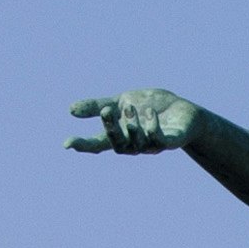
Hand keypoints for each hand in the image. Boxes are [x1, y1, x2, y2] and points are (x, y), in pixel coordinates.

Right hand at [68, 88, 202, 154]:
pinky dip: (152, 127)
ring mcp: (152, 145)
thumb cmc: (149, 107)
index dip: (83, 145)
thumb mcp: (120, 102)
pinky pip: (159, 140)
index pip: (98, 143)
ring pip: (138, 143)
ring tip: (131, 107)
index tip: (67, 143)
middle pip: (118, 145)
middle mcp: (134, 144)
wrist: (181, 109)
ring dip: (132, 126)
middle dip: (110, 129)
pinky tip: (150, 112)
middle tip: (106, 111)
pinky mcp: (170, 141)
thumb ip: (98, 106)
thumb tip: (70, 110)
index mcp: (120, 134)